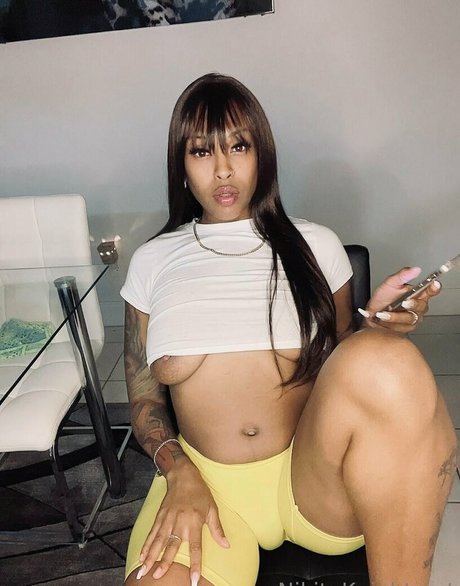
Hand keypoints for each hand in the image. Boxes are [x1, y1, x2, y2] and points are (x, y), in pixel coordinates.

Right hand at [136, 458, 228, 583]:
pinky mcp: (159, 516)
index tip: (194, 580)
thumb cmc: (199, 492)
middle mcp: (180, 522)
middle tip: (158, 577)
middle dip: (164, 563)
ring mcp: (167, 519)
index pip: (195, 547)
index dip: (195, 564)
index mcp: (194, 522)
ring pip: (158, 541)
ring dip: (150, 556)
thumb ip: (217, 529)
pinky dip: (146, 544)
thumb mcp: (212, 508)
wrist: (183, 475)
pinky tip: (141, 555)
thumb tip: (226, 545)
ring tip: (144, 570)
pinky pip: (152, 533)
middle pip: (171, 546)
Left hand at [359, 266, 441, 332]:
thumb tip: (415, 269)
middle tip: (404, 303)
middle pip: (422, 306)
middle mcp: (418, 306)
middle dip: (413, 304)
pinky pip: (402, 326)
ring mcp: (413, 318)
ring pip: (411, 318)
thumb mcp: (390, 283)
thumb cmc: (383, 299)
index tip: (434, 284)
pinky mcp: (407, 328)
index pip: (431, 290)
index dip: (434, 288)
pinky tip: (383, 318)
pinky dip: (391, 322)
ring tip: (384, 313)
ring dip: (396, 316)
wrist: (372, 314)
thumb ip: (402, 276)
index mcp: (418, 293)